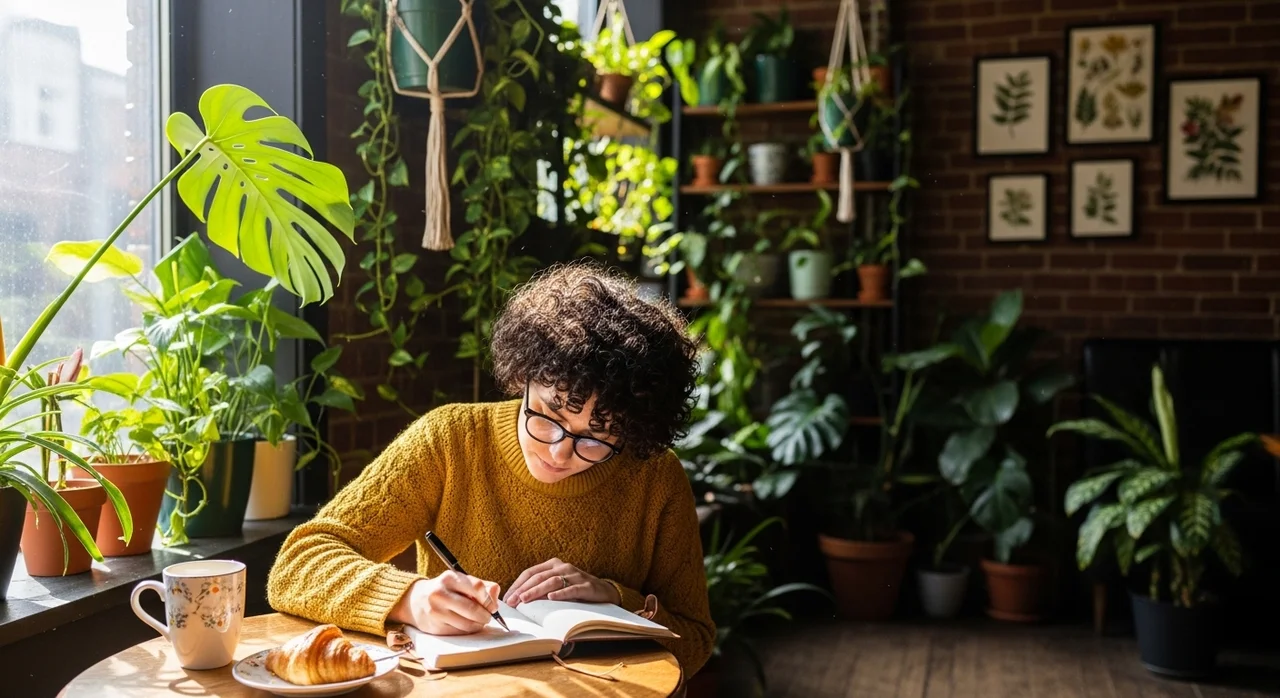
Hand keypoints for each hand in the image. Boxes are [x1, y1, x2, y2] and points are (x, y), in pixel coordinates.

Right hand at [392, 571, 500, 634]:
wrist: (415, 601)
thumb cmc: (444, 590)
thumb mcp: (461, 581)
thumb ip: (482, 586)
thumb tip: (496, 593)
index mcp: (450, 578)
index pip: (477, 588)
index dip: (489, 600)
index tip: (492, 606)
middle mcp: (441, 594)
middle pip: (473, 609)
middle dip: (486, 615)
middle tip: (488, 616)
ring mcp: (436, 611)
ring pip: (467, 623)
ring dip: (479, 625)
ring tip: (479, 621)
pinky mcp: (435, 627)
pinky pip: (460, 632)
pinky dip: (468, 630)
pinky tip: (467, 625)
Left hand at [503, 558, 620, 606]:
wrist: (603, 591)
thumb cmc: (575, 589)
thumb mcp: (557, 586)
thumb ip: (541, 589)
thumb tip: (518, 601)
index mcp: (553, 564)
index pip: (531, 572)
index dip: (518, 584)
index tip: (507, 598)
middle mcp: (563, 566)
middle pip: (539, 577)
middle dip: (523, 590)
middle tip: (512, 602)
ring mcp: (575, 575)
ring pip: (552, 581)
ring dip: (537, 591)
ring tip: (525, 599)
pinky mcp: (586, 585)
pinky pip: (572, 588)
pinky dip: (561, 593)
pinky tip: (552, 598)